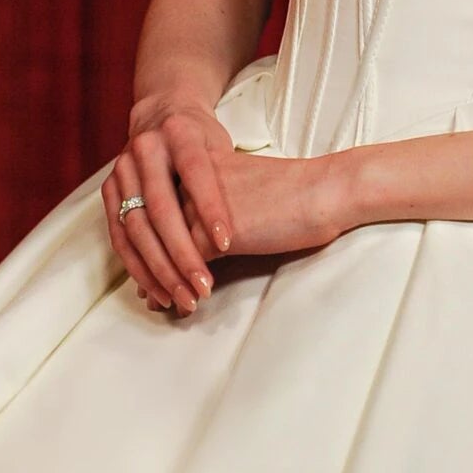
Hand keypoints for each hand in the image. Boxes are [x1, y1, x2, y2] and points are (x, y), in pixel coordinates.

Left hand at [103, 96, 352, 311]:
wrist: (323, 190)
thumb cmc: (294, 191)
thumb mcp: (243, 186)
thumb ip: (214, 204)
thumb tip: (200, 237)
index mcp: (194, 166)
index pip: (156, 206)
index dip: (149, 243)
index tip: (149, 269)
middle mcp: (186, 183)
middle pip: (151, 231)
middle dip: (148, 268)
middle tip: (148, 296)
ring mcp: (195, 208)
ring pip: (162, 253)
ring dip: (163, 285)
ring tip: (166, 306)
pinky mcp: (211, 234)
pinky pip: (185, 270)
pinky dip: (184, 291)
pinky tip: (190, 306)